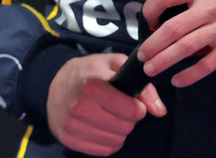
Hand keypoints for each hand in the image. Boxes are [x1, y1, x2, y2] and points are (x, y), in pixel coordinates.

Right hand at [46, 54, 164, 155]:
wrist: (55, 84)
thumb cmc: (88, 72)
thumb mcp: (115, 66)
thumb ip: (142, 86)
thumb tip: (159, 111)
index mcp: (91, 85)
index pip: (131, 111)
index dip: (138, 108)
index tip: (134, 103)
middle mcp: (79, 107)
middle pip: (125, 127)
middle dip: (128, 119)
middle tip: (119, 108)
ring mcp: (72, 125)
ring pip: (116, 141)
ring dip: (119, 131)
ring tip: (110, 116)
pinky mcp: (69, 139)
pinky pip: (103, 150)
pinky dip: (108, 141)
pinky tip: (102, 126)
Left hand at [136, 0, 215, 87]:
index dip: (149, 8)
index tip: (146, 18)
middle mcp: (210, 7)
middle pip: (172, 28)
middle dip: (152, 44)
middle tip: (142, 54)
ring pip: (187, 48)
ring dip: (165, 60)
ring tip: (151, 69)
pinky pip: (209, 64)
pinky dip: (191, 74)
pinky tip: (178, 80)